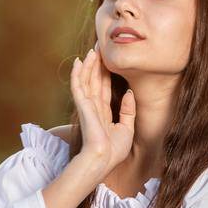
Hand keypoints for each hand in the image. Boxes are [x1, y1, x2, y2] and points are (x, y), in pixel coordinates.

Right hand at [70, 45, 135, 176]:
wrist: (103, 159)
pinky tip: (79, 61)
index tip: (108, 61)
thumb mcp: (127, 128)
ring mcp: (87, 106)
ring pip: (87, 80)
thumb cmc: (113, 151)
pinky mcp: (83, 106)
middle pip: (95, 80)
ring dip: (89, 64)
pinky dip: (77, 73)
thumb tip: (129, 91)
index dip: (106, 74)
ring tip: (92, 50)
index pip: (104, 88)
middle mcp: (94, 107)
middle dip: (97, 64)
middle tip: (99, 47)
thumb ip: (128, 110)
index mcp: (104, 113)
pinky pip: (78, 86)